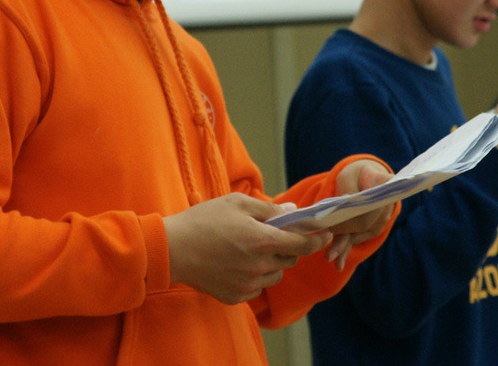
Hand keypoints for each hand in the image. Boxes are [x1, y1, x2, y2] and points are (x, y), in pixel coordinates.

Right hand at [163, 193, 332, 304]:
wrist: (172, 249)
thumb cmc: (204, 220)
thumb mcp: (237, 203)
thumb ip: (268, 209)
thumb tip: (292, 212)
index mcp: (263, 240)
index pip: (303, 244)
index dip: (318, 239)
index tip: (325, 235)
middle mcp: (259, 265)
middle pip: (290, 259)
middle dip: (288, 247)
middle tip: (273, 235)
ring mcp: (247, 284)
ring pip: (275, 274)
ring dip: (272, 262)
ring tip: (251, 249)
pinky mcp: (235, 296)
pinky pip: (257, 287)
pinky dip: (255, 276)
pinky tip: (238, 263)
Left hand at [324, 160, 394, 269]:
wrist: (365, 179)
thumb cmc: (354, 175)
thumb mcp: (348, 175)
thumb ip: (348, 188)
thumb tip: (344, 204)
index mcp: (385, 184)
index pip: (372, 203)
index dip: (354, 214)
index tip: (335, 221)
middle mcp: (387, 204)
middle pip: (366, 222)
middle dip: (345, 233)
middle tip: (326, 240)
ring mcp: (382, 219)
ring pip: (361, 234)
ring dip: (344, 246)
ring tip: (329, 256)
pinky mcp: (372, 229)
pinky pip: (358, 239)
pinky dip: (347, 251)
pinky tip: (338, 264)